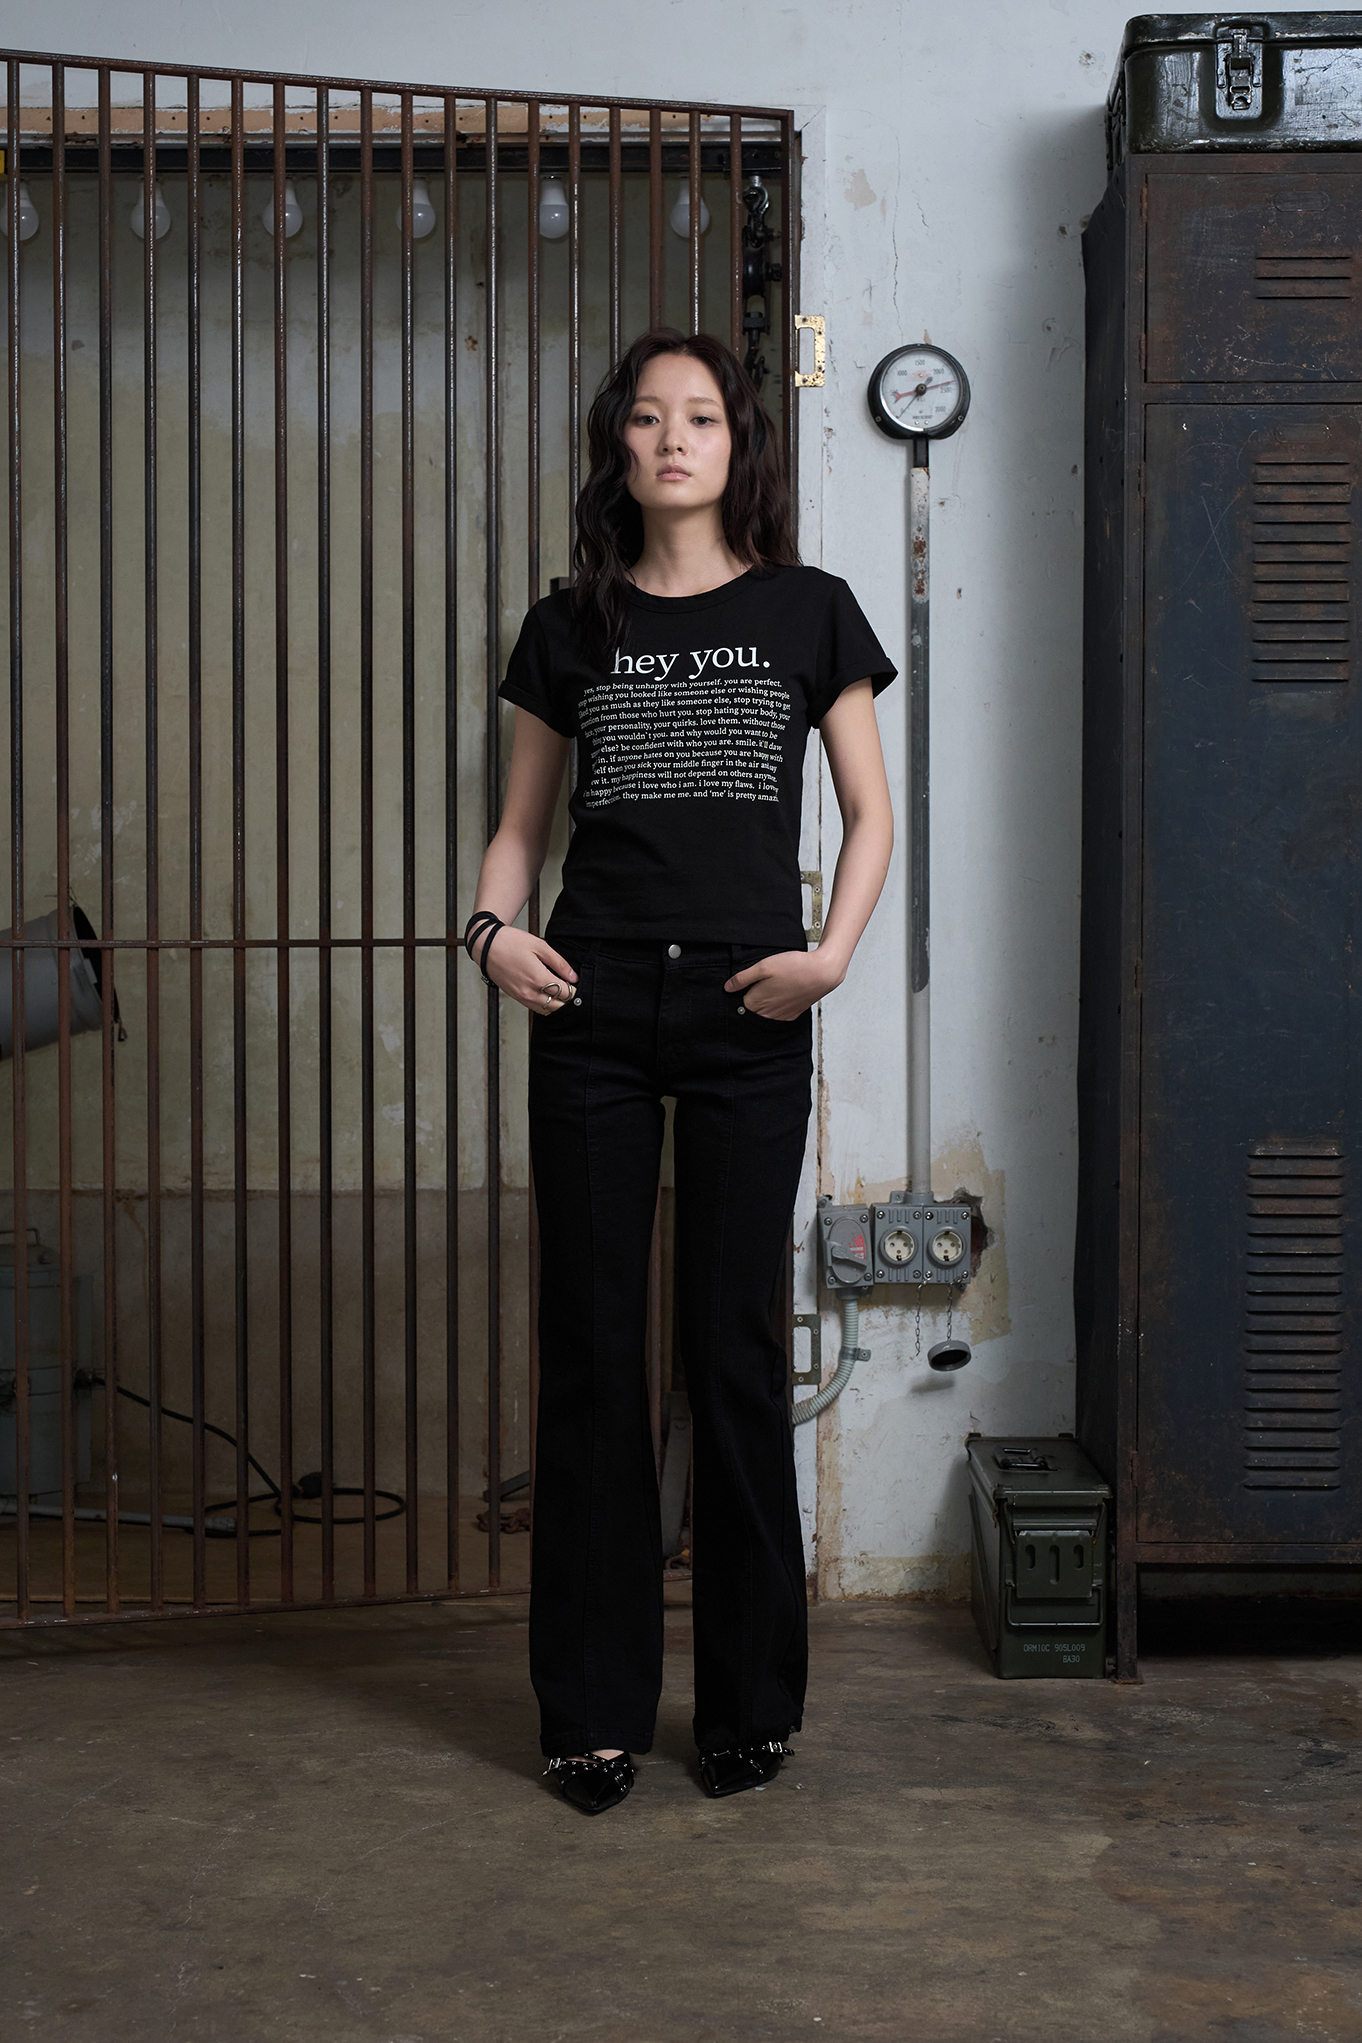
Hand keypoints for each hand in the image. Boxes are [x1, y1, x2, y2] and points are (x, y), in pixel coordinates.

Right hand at [478, 926, 579, 1015]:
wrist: (486, 946)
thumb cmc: (511, 943)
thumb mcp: (540, 946)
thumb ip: (559, 963)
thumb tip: (573, 977)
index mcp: (538, 978)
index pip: (565, 994)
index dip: (574, 990)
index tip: (575, 983)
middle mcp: (530, 992)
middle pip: (558, 1006)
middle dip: (566, 998)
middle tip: (568, 987)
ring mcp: (521, 997)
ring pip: (546, 1010)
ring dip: (555, 1003)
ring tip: (557, 989)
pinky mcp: (515, 997)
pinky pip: (534, 1008)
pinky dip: (543, 1003)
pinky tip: (544, 991)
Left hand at [722, 949, 844, 1020]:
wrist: (822, 973)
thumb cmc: (795, 968)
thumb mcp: (763, 966)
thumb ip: (742, 978)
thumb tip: (728, 987)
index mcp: (755, 1003)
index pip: (738, 1003)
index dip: (742, 991)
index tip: (748, 983)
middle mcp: (767, 1014)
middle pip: (751, 1010)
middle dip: (753, 997)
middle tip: (764, 982)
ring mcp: (781, 1017)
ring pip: (765, 1013)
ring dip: (766, 1002)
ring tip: (776, 986)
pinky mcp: (792, 1015)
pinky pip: (778, 1014)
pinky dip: (778, 1005)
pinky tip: (784, 992)